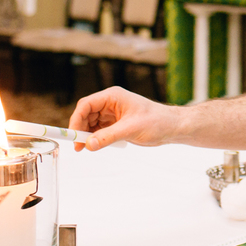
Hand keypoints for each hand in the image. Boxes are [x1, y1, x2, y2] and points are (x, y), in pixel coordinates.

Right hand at [69, 86, 183, 151]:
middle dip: (80, 129)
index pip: (87, 105)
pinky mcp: (116, 123)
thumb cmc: (156, 122)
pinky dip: (95, 138)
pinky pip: (99, 130)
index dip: (76, 119)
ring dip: (87, 135)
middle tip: (78, 147)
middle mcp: (111, 103)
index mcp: (113, 96)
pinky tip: (96, 146)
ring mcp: (113, 113)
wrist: (172, 127)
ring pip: (91, 123)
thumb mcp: (131, 129)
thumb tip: (89, 144)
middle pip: (86, 114)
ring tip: (86, 148)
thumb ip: (108, 137)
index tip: (73, 135)